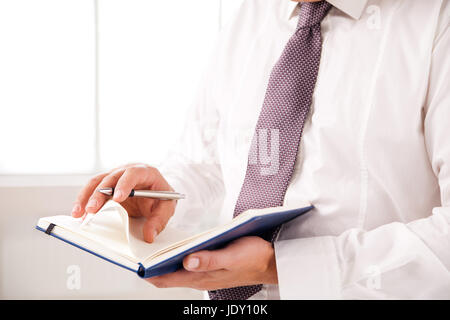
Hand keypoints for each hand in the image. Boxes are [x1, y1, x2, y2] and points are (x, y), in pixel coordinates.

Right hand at [71, 163, 175, 242]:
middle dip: (99, 194)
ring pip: (97, 182)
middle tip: (92, 210)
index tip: (117, 198)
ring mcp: (115, 177)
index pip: (133, 173)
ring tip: (78, 213)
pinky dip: (84, 201)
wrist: (156, 192)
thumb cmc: (161, 195)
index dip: (124, 184)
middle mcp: (127, 171)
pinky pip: (93, 190)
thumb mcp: (167, 207)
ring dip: (86, 197)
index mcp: (145, 172)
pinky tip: (79, 213)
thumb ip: (159, 220)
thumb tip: (149, 235)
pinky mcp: (107, 186)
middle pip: (110, 178)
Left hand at [146, 236, 277, 289]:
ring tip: (150, 250)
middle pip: (167, 277)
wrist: (270, 261)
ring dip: (162, 264)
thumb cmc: (253, 257)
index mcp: (202, 276)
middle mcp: (200, 278)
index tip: (134, 262)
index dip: (149, 272)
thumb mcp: (232, 255)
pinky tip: (175, 250)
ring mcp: (204, 274)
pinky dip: (175, 260)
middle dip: (151, 268)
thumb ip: (209, 260)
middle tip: (136, 253)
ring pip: (176, 272)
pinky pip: (186, 267)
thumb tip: (186, 261)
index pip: (166, 279)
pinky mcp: (210, 268)